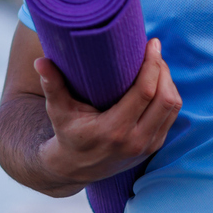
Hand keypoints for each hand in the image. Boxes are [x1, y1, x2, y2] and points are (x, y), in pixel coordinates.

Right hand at [34, 38, 181, 187]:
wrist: (75, 168)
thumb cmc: (66, 133)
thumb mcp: (57, 111)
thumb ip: (52, 85)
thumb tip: (41, 60)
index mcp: (113, 130)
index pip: (145, 93)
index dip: (152, 65)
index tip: (152, 44)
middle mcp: (135, 141)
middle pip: (165, 98)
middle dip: (163, 70)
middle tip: (154, 50)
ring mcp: (147, 146)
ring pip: (172, 107)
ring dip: (168, 82)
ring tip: (156, 64)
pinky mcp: (153, 146)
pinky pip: (171, 116)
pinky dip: (168, 95)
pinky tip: (158, 82)